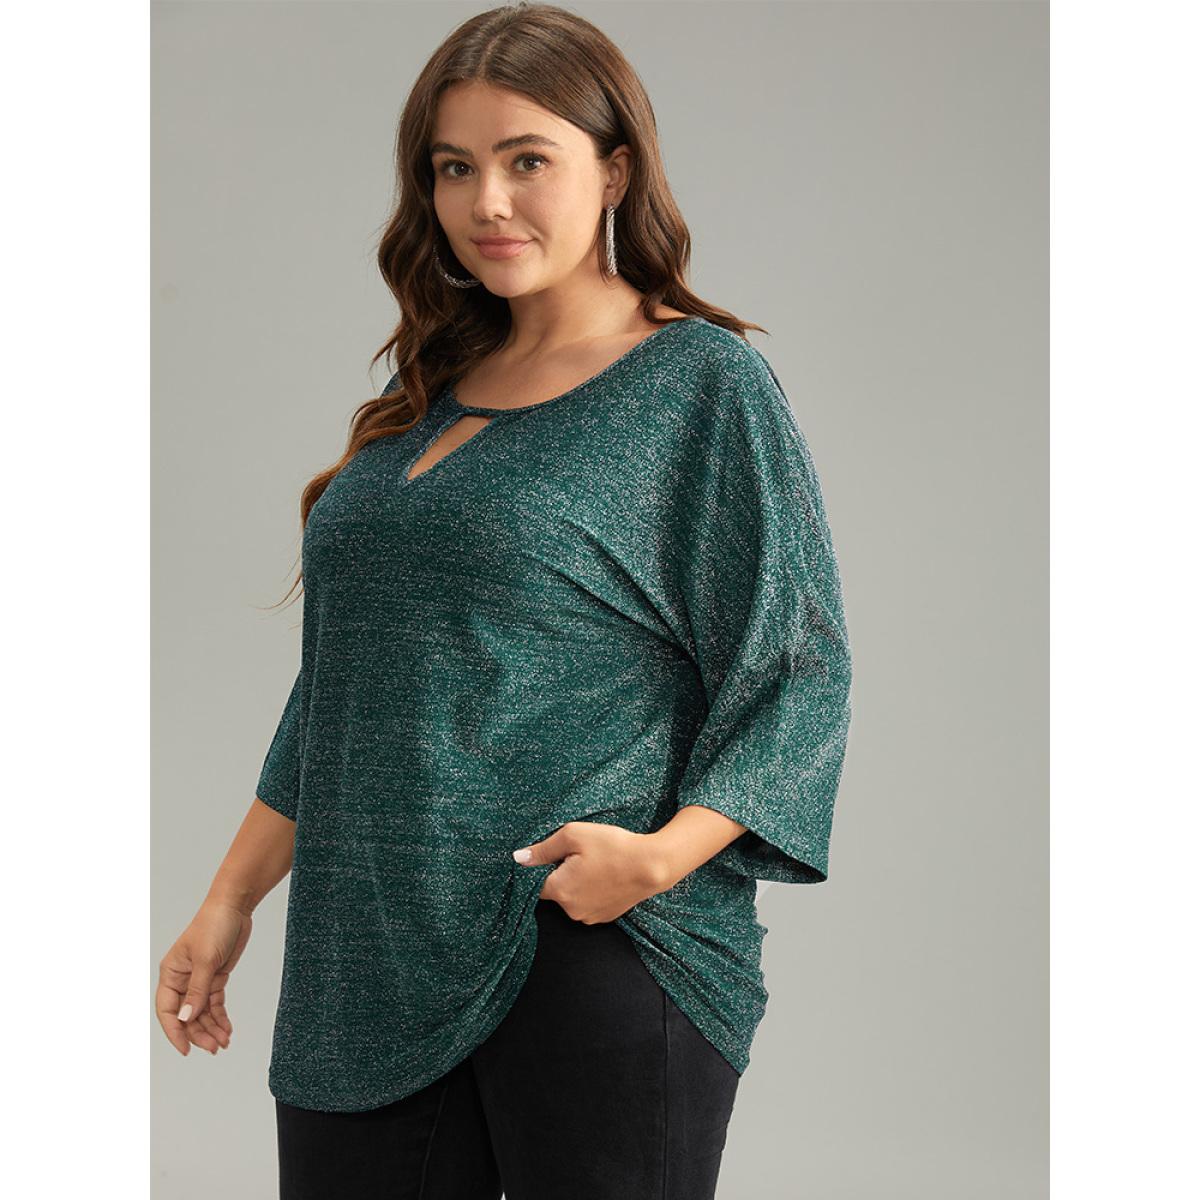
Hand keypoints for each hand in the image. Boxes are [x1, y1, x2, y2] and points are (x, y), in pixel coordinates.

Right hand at [156, 900, 251, 1056]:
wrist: (235, 906)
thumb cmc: (214, 925)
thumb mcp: (205, 960)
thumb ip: (197, 991)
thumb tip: (186, 1018)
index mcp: (171, 974)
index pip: (167, 1010)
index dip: (175, 1031)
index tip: (186, 1049)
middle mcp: (182, 980)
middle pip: (186, 1015)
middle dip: (199, 1033)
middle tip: (214, 1048)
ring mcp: (199, 980)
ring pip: (201, 1012)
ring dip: (211, 1028)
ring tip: (224, 1042)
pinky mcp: (215, 978)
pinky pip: (214, 1003)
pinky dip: (220, 1017)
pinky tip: (227, 1029)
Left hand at [514, 822, 668, 923]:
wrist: (652, 865)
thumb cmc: (612, 846)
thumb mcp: (573, 835)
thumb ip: (542, 849)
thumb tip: (518, 858)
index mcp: (559, 890)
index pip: (534, 884)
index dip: (541, 867)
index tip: (554, 855)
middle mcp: (571, 910)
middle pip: (554, 890)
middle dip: (561, 873)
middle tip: (580, 855)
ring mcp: (589, 917)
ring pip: (571, 897)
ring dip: (577, 883)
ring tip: (596, 864)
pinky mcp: (605, 917)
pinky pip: (588, 903)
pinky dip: (591, 891)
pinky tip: (605, 875)